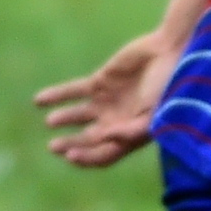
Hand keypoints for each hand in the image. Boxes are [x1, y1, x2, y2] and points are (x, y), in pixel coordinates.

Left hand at [34, 32, 175, 167]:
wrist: (171, 52)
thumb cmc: (170, 85)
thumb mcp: (155, 111)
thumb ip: (131, 129)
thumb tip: (105, 138)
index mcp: (132, 134)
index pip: (105, 154)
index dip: (87, 158)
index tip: (71, 155)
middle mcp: (117, 121)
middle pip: (87, 140)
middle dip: (71, 144)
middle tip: (54, 147)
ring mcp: (107, 101)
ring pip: (78, 117)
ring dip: (63, 119)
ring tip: (52, 121)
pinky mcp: (99, 82)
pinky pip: (73, 91)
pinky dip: (56, 96)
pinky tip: (39, 100)